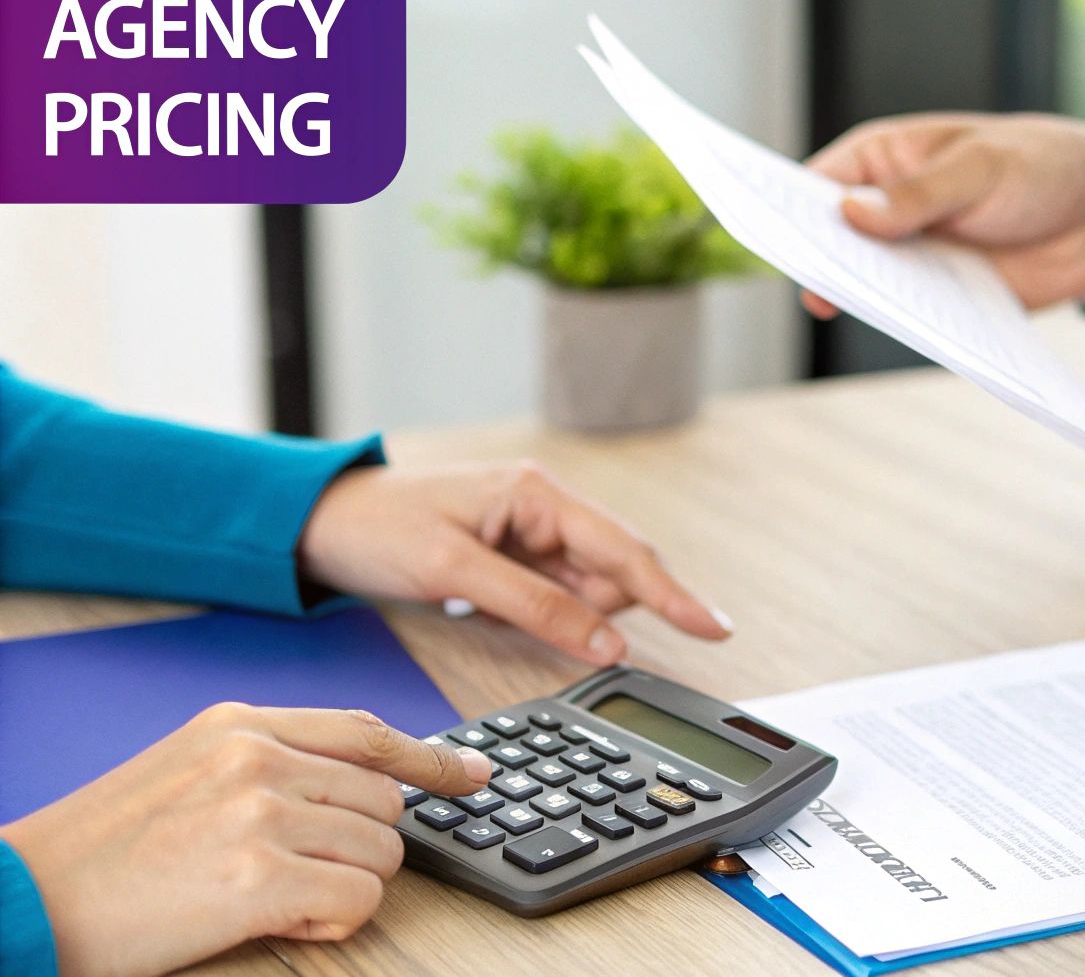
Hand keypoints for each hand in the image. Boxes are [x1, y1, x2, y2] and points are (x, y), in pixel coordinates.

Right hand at [0, 703, 490, 976]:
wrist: (23, 900)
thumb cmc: (102, 853)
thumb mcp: (187, 771)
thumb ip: (270, 763)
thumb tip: (362, 784)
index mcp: (239, 724)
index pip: (368, 733)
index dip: (431, 759)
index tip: (474, 774)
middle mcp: (258, 758)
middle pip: (386, 801)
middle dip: (362, 846)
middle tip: (301, 873)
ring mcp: (260, 814)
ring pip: (382, 852)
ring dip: (345, 885)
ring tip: (273, 897)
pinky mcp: (259, 878)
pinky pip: (359, 899)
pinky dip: (334, 921)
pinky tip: (282, 920)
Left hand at [299, 462, 730, 665]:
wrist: (316, 523)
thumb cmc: (378, 530)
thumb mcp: (453, 569)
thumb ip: (536, 606)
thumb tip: (608, 643)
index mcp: (539, 494)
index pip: (625, 552)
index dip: (674, 595)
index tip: (715, 629)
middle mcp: (545, 509)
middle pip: (612, 573)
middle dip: (597, 609)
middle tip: (518, 613)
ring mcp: (531, 535)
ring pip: (585, 590)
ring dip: (564, 615)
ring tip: (484, 603)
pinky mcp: (514, 558)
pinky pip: (555, 595)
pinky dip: (545, 615)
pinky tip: (499, 610)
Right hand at [799, 112, 1084, 317]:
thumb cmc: (1039, 166)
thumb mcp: (980, 169)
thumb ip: (920, 194)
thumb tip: (849, 214)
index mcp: (883, 160)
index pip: (816, 184)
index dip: (786, 208)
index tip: (767, 230)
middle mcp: (887, 211)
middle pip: (832, 242)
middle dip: (820, 259)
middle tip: (809, 279)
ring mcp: (911, 257)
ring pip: (867, 284)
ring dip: (861, 297)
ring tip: (851, 309)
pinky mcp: (941, 297)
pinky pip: (911, 317)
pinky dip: (905, 325)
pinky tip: (905, 330)